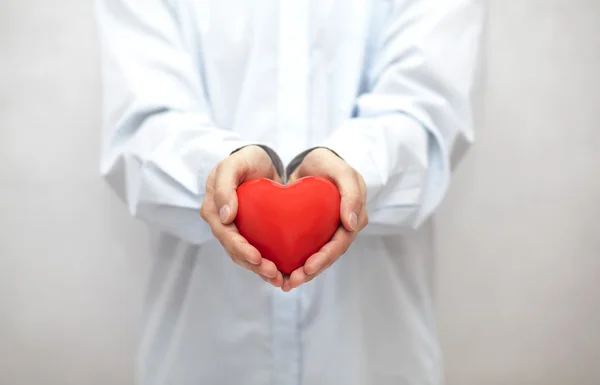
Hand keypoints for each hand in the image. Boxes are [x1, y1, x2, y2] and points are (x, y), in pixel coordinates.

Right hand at [200, 145, 284, 286]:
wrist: (260, 161)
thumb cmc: (245, 159)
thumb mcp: (233, 164)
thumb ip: (224, 186)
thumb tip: (225, 217)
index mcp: (212, 209)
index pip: (224, 234)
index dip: (240, 248)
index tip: (258, 258)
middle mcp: (221, 223)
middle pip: (234, 250)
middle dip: (253, 265)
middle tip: (273, 273)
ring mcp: (235, 230)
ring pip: (245, 256)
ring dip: (261, 270)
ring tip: (279, 279)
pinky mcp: (250, 234)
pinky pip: (256, 252)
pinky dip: (267, 263)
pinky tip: (282, 274)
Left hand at [283, 148, 367, 290]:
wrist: (311, 161)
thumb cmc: (327, 163)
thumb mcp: (342, 171)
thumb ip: (351, 193)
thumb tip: (352, 225)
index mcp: (354, 217)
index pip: (341, 243)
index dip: (325, 258)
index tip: (307, 267)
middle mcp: (343, 228)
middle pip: (329, 256)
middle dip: (311, 271)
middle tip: (293, 281)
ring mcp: (329, 232)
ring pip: (318, 257)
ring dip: (303, 273)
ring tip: (285, 283)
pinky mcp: (314, 233)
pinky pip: (306, 250)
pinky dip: (295, 262)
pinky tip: (280, 272)